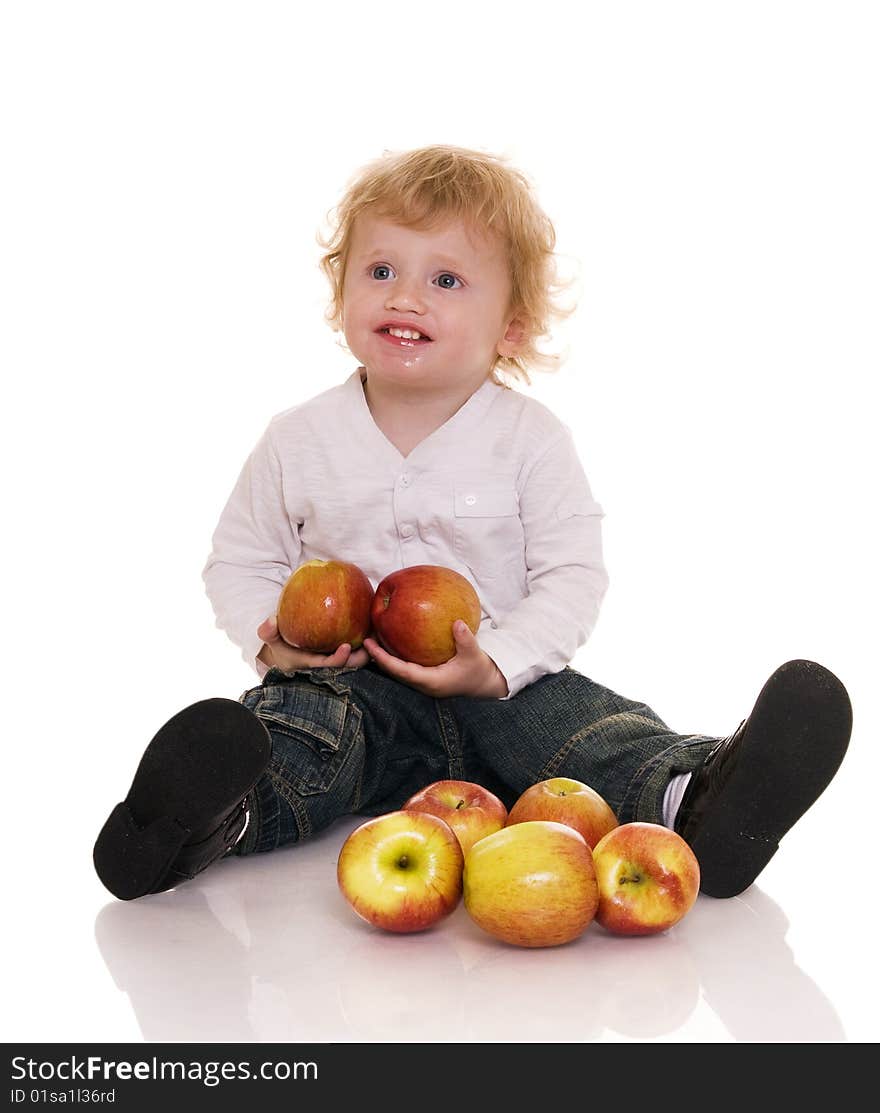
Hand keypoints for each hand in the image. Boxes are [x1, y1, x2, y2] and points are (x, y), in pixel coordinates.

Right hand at [257, 616, 370, 671]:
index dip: (338, 660)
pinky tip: (378, 623)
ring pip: (361, 659)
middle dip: (364, 657)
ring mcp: (341, 660)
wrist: (292, 651)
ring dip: (372, 649)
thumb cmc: (283, 645)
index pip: (329, 667)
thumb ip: (268, 631)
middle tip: (373, 640)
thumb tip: (271, 620)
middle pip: (351, 666)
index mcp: (314, 666)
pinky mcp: (349, 654)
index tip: (346, 647)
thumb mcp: (271, 639)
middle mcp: (330, 666)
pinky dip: (371, 640)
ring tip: (380, 632)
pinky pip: (363, 648)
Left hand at [364, 621, 508, 698]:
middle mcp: (422, 683)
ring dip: (384, 655)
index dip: (383, 659)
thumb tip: (457, 622)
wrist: (484, 684)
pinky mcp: (424, 675)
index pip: (401, 671)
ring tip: (372, 636)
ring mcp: (422, 681)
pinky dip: (395, 653)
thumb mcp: (474, 654)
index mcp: (430, 682)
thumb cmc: (478, 670)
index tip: (370, 646)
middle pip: (393, 671)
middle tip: (365, 638)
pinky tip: (391, 637)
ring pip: (397, 669)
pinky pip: (405, 665)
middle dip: (377, 656)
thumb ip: (466, 639)